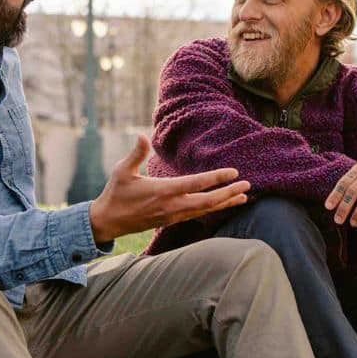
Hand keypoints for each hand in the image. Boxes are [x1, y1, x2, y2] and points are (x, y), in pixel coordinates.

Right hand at [89, 135, 250, 242]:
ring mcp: (173, 216)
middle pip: (208, 201)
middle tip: (247, 185)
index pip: (196, 184)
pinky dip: (213, 210)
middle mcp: (172, 206)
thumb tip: (141, 135)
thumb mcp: (122, 171)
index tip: (233, 172)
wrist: (109, 222)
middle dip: (229, 193)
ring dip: (225, 203)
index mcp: (163, 191)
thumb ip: (136, 154)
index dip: (216, 178)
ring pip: (205, 211)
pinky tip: (222, 205)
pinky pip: (198, 215)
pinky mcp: (172, 221)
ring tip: (243, 197)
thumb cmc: (115, 193)